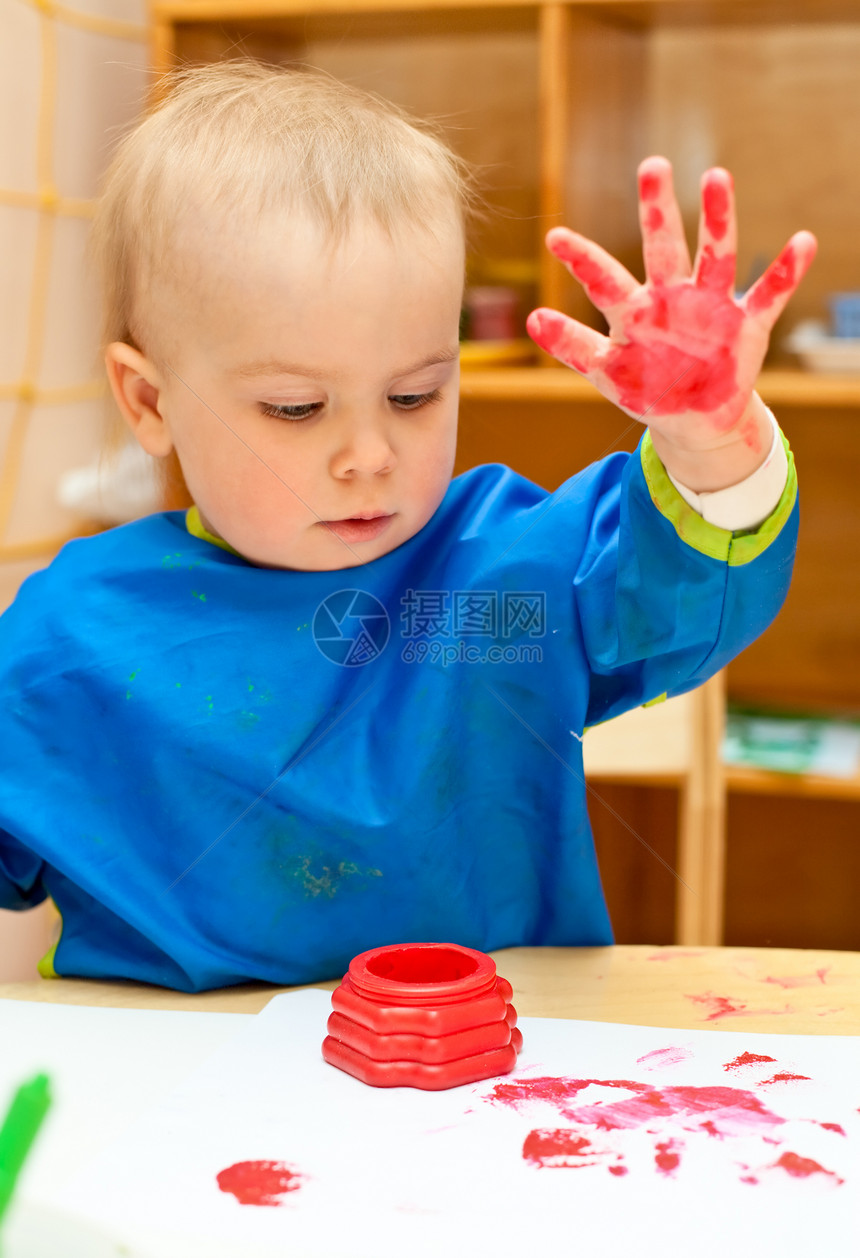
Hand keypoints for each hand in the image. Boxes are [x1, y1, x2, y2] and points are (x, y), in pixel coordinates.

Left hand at [527, 156, 816, 490]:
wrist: (694, 420)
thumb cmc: (649, 388)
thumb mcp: (607, 371)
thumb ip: (573, 346)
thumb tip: (531, 320)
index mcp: (636, 309)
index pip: (604, 279)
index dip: (581, 260)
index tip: (553, 236)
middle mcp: (673, 297)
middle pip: (663, 247)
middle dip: (657, 209)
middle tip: (651, 165)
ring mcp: (711, 307)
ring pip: (715, 257)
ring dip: (718, 220)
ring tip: (717, 177)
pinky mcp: (746, 326)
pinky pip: (769, 295)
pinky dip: (786, 272)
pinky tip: (802, 242)